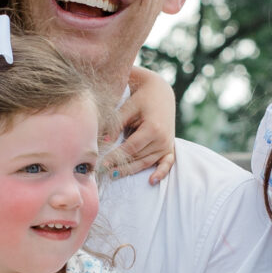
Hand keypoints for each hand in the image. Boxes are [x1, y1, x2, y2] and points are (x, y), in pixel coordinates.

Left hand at [112, 67, 176, 183]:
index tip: (102, 163)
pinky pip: (167, 163)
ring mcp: (167, 144)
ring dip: (132, 170)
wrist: (160, 91)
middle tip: (104, 173)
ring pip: (147, 162)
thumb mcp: (127, 108)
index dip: (116, 157)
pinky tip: (152, 181)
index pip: (131, 148)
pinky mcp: (169, 146)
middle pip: (138, 158)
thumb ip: (116, 125)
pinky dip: (161, 173)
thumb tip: (103, 144)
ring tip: (115, 175)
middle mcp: (162, 139)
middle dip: (121, 166)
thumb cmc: (140, 98)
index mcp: (153, 129)